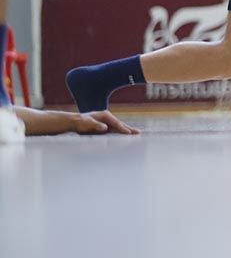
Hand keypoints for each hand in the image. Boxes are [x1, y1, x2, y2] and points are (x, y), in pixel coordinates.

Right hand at [19, 108, 139, 135]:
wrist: (66, 122)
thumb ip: (104, 133)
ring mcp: (93, 118)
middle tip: (136, 133)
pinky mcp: (84, 120)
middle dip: (126, 129)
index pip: (119, 126)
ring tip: (126, 132)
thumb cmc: (82, 128)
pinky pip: (92, 123)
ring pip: (108, 121)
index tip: (137, 134)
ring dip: (117, 126)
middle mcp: (102, 117)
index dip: (128, 130)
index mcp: (105, 120)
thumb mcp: (94, 132)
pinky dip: (98, 125)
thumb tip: (113, 139)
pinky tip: (104, 128)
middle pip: (117, 123)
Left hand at [73, 110, 139, 134]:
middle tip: (139, 133)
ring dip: (127, 131)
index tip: (129, 133)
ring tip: (136, 134)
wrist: (74, 122)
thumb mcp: (86, 123)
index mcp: (105, 115)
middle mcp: (108, 118)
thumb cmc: (80, 122)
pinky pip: (115, 130)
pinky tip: (125, 136)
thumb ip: (95, 125)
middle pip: (120, 124)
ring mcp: (107, 122)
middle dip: (129, 129)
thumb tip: (105, 128)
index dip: (123, 128)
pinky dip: (121, 133)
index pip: (116, 123)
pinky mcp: (105, 127)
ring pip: (119, 127)